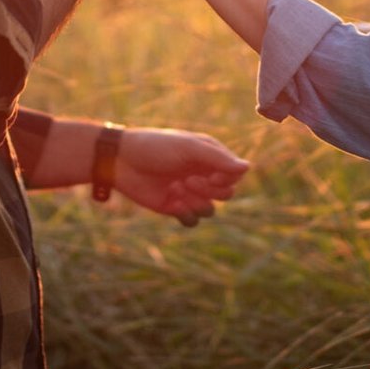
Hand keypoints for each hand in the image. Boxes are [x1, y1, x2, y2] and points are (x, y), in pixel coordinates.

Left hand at [115, 126, 249, 223]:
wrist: (121, 161)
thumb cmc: (155, 147)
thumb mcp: (188, 148)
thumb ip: (218, 159)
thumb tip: (248, 168)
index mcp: (209, 156)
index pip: (234, 175)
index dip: (225, 179)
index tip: (208, 174)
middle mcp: (203, 174)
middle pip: (226, 194)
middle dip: (209, 191)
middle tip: (187, 180)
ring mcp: (190, 192)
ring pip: (210, 210)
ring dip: (195, 203)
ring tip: (175, 189)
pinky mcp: (175, 207)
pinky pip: (192, 221)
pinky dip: (185, 215)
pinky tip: (171, 203)